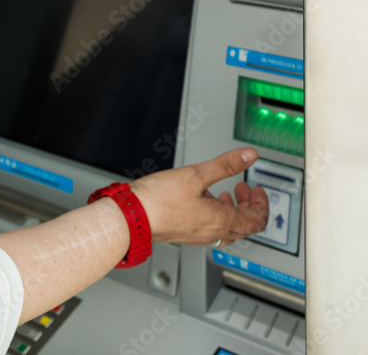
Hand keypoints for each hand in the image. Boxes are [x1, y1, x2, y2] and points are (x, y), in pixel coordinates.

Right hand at [130, 148, 268, 246]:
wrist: (131, 217)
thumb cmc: (159, 200)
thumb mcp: (196, 174)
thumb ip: (225, 165)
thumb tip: (248, 156)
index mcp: (220, 221)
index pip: (256, 220)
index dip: (261, 204)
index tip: (256, 190)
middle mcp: (211, 233)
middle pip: (244, 228)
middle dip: (248, 207)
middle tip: (243, 190)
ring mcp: (196, 236)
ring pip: (226, 231)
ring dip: (231, 213)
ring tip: (222, 196)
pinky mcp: (183, 234)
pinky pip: (208, 230)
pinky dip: (214, 217)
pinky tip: (200, 201)